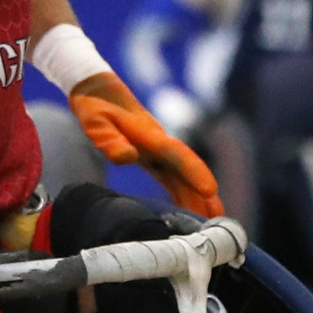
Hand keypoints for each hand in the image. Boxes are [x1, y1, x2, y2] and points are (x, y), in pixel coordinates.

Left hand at [69, 72, 224, 217]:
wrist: (96, 91)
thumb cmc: (94, 106)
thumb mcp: (94, 122)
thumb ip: (109, 139)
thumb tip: (129, 157)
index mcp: (149, 137)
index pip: (177, 156)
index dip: (195, 172)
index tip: (211, 190)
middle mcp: (159, 144)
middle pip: (186, 171)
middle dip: (203, 194)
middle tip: (218, 220)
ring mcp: (157, 150)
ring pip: (182, 176)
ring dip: (197, 197)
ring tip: (212, 221)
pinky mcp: (152, 155)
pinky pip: (172, 177)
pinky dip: (183, 192)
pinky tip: (188, 209)